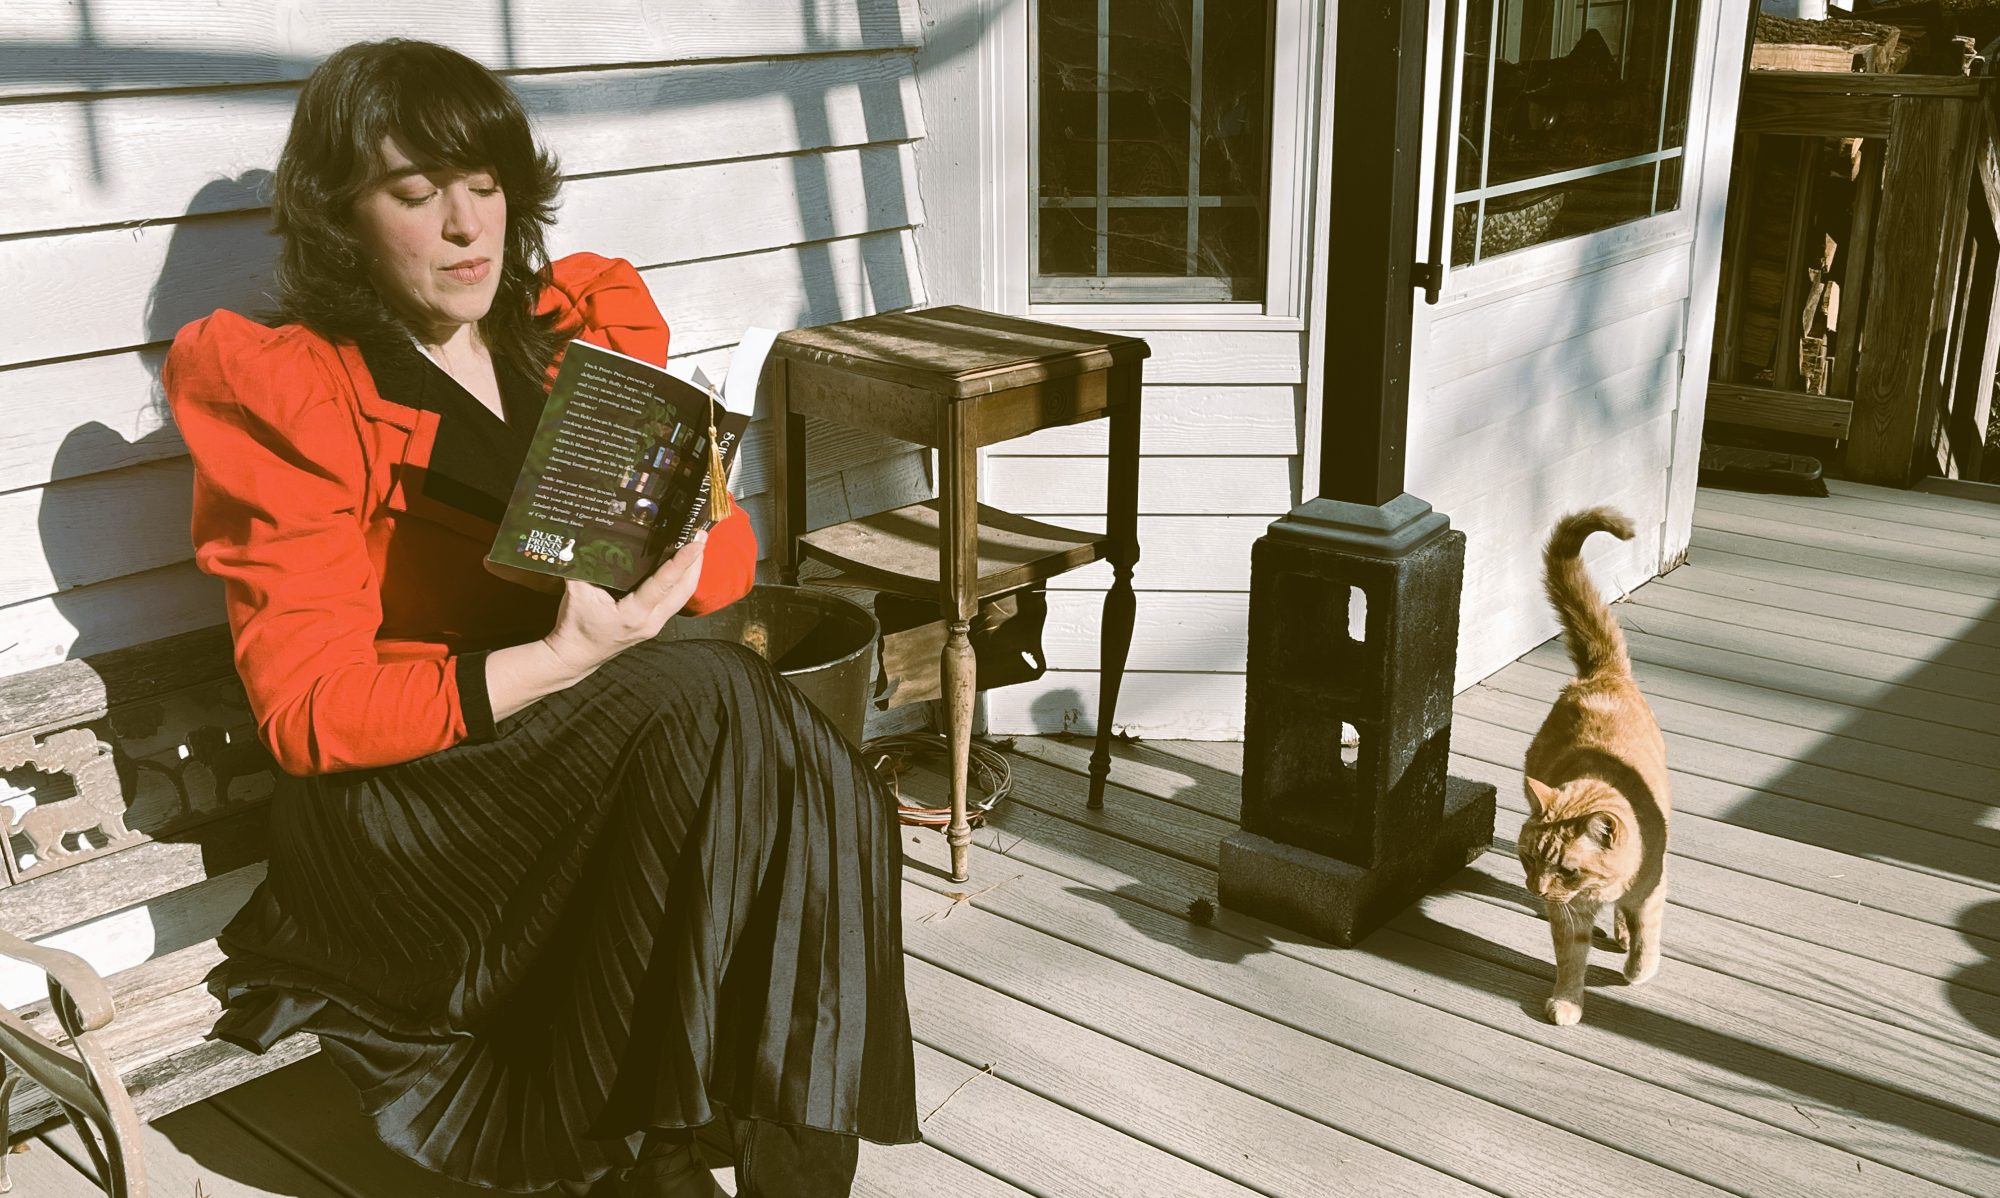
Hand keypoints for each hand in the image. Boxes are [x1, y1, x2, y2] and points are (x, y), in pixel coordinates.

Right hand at [542, 533, 706, 676]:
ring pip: (682, 596)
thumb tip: (587, 538)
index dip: (682, 562)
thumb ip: (585, 566)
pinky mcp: (653, 624)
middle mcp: (650, 621)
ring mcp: (654, 625)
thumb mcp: (576, 593)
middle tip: (701, 536)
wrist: (574, 656)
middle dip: (696, 562)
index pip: (664, 584)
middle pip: (684, 590)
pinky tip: (681, 567)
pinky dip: (681, 581)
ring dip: (692, 571)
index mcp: (633, 614)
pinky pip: (674, 600)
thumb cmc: (574, 626)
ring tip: (697, 546)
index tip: (695, 543)